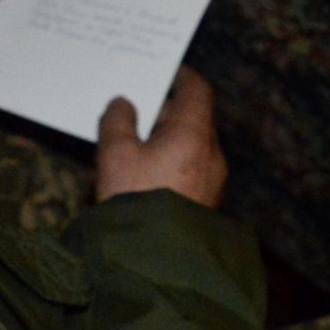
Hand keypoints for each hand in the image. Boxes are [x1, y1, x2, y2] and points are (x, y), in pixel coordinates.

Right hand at [96, 67, 227, 209]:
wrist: (155, 258)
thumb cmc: (134, 198)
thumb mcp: (115, 154)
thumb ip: (117, 121)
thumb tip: (123, 103)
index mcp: (193, 133)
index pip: (198, 91)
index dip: (182, 77)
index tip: (167, 71)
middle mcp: (211, 153)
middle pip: (195, 118)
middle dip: (168, 111)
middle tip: (139, 106)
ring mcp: (213, 179)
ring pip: (193, 145)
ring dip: (170, 137)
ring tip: (137, 142)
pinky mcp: (207, 201)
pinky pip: (193, 168)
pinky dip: (174, 159)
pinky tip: (147, 171)